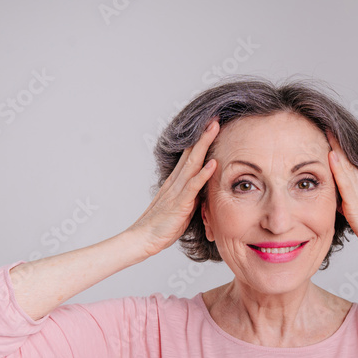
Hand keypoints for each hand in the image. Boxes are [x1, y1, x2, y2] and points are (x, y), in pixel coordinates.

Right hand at [128, 119, 219, 257]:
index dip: (199, 140)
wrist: (143, 238)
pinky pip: (193, 186)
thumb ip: (190, 197)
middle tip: (214, 118)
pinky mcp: (180, 203)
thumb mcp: (180, 208)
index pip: (189, 156)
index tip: (209, 126)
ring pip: (192, 163)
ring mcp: (177, 190)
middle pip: (191, 153)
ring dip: (204, 145)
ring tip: (214, 128)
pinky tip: (213, 163)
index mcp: (175, 182)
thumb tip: (202, 191)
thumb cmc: (161, 227)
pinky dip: (203, 174)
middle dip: (203, 135)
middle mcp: (175, 182)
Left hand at [326, 130, 357, 264]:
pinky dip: (338, 167)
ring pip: (346, 165)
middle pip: (347, 160)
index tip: (329, 135)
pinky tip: (331, 154)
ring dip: (336, 147)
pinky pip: (345, 181)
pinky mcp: (357, 203)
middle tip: (326, 123)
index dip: (339, 150)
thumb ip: (349, 207)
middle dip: (336, 142)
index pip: (348, 166)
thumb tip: (338, 204)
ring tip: (327, 130)